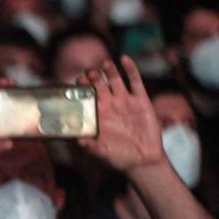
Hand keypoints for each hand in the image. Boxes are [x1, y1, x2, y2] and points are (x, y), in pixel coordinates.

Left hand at [79, 56, 164, 172]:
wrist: (143, 159)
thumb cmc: (119, 156)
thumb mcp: (102, 152)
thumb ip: (90, 146)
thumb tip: (78, 141)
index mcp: (97, 115)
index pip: (86, 97)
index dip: (80, 89)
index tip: (76, 83)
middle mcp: (110, 105)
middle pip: (99, 85)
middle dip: (93, 78)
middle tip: (88, 73)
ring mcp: (125, 101)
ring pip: (115, 80)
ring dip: (109, 71)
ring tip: (104, 64)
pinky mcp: (141, 100)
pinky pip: (135, 82)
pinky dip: (130, 69)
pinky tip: (124, 59)